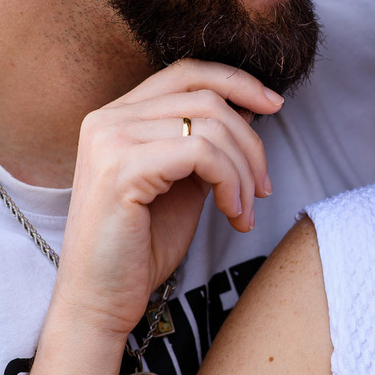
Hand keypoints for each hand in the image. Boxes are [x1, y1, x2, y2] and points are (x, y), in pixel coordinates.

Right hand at [53, 59, 282, 338]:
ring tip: (244, 211)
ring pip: (210, 125)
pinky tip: (232, 215)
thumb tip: (250, 110)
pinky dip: (230, 182)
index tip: (274, 106)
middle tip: (263, 188)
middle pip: (206, 97)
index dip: (236, 81)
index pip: (186, 73)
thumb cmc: (140, 250)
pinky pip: (201, 152)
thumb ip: (206, 146)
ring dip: (243, 172)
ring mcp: (110, 140)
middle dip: (250, 142)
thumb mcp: (182, 186)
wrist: (99, 302)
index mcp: (116, 117)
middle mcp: (107, 119)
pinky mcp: (121, 169)